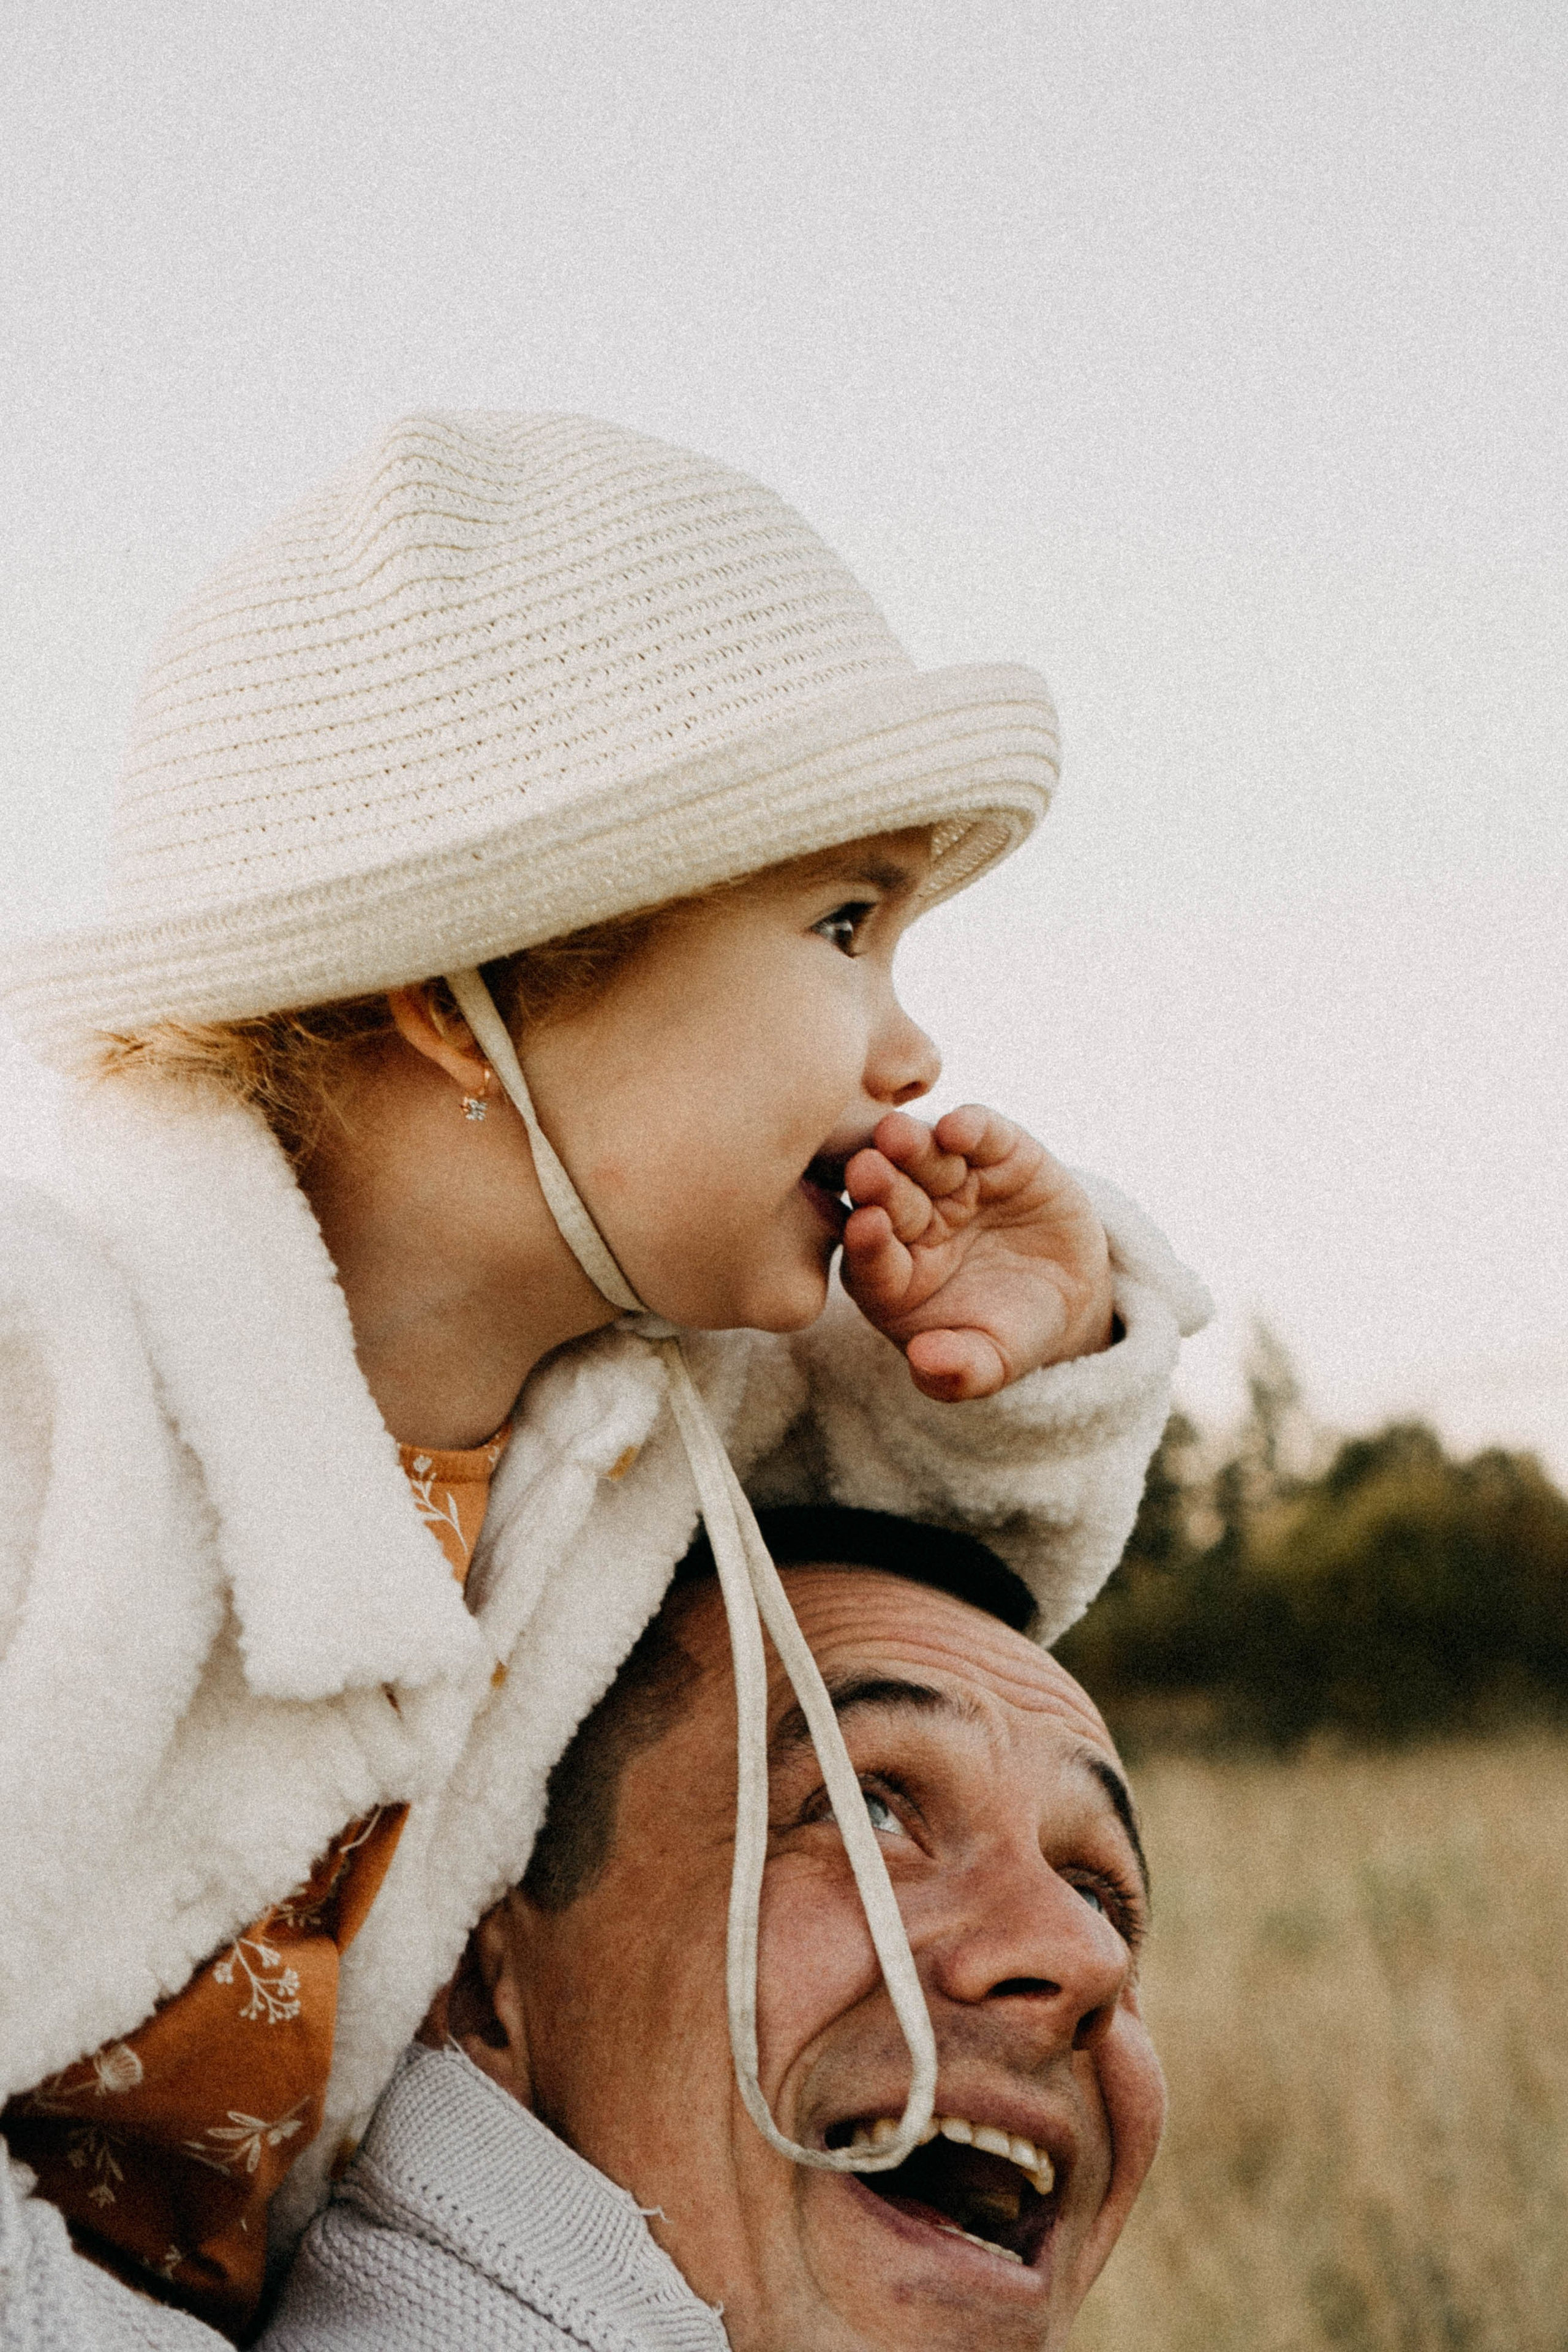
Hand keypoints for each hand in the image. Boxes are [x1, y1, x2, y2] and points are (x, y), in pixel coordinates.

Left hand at [838, 1107, 1114, 1401]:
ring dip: (911, 1145)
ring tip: (898, 1134)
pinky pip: (979, 1135)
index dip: (868, 1246)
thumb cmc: (1012, 1333)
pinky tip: (960, 1126)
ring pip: (925, 1159)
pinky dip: (970, 1127)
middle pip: (889, 1201)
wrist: (1070, 1295)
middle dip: (880, 1186)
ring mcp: (951, 1183)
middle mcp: (911, 1222)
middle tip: (866, 1169)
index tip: (865, 1229)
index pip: (870, 1260)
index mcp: (891, 1276)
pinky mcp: (997, 1152)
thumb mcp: (991, 1363)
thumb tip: (924, 1363)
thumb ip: (957, 1372)